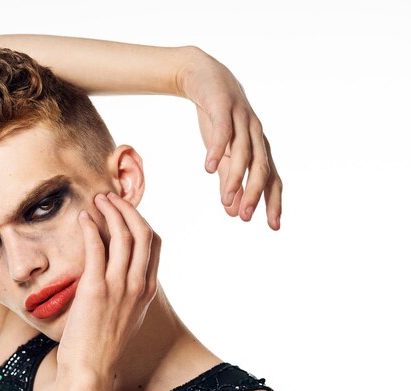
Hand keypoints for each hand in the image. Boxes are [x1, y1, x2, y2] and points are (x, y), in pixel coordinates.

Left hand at [56, 192, 159, 376]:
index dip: (140, 219)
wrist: (91, 367)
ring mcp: (119, 287)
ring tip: (98, 201)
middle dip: (127, 209)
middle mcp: (138, 285)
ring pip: (123, 236)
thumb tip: (121, 265)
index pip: (154, 242)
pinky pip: (96, 249)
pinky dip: (90, 228)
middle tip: (110, 197)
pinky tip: (83, 219)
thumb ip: (130, 288)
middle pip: (142, 233)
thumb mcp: (128, 313)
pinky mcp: (96, 290)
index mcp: (148, 288)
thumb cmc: (104, 341)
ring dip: (110, 212)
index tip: (125, 209)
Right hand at [177, 50, 282, 229]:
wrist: (202, 77)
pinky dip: (216, 150)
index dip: (274, 202)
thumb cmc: (217, 119)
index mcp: (259, 148)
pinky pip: (222, 132)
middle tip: (245, 218)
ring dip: (235, 177)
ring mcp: (241, 120)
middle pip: (262, 168)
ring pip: (243, 152)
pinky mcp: (223, 108)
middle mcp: (256, 135)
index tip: (274, 227)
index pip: (272, 179)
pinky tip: (207, 167)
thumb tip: (233, 212)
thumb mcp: (223, 154)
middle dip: (255, 194)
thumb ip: (228, 181)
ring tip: (225, 199)